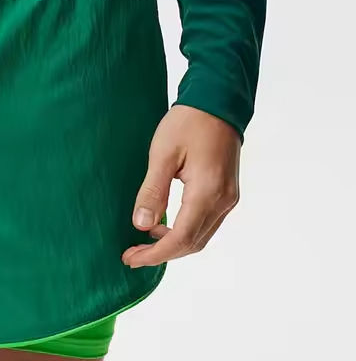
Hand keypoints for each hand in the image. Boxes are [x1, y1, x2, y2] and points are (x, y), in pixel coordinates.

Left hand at [122, 105, 240, 267]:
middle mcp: (224, 201)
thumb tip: (141, 225)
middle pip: (193, 243)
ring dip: (173, 243)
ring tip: (142, 239)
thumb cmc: (188, 123)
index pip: (181, 238)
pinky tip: (162, 223)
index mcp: (208, 192)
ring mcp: (228, 198)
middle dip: (161, 253)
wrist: (217, 102)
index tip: (131, 258)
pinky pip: (205, 223)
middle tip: (132, 254)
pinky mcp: (227, 193)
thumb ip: (153, 192)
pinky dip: (184, 231)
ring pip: (201, 236)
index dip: (155, 253)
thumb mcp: (163, 155)